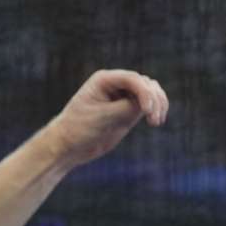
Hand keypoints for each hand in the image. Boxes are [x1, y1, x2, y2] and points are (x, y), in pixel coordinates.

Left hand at [45, 69, 168, 167]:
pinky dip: (156, 110)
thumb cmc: (78, 129)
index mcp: (103, 80)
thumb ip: (127, 108)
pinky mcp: (127, 110)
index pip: (132, 79)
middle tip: (153, 120)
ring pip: (151, 92)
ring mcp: (122, 97)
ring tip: (156, 121)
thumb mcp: (103, 118)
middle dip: (153, 99)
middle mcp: (115, 84)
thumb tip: (149, 104)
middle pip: (145, 83)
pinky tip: (156, 121)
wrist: (67, 146)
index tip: (146, 111)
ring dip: (158, 103)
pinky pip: (148, 104)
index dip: (144, 92)